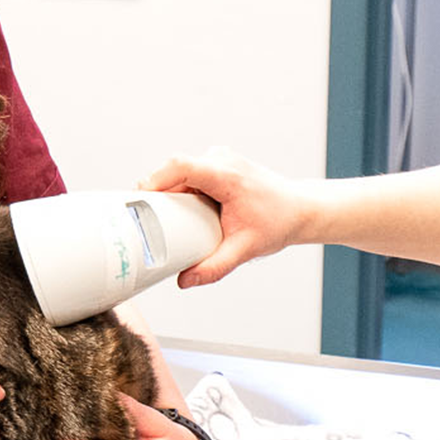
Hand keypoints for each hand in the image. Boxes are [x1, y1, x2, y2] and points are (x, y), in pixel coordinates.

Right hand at [141, 147, 311, 286]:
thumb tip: (185, 280)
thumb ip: (214, 267)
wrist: (298, 209)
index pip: (180, 165)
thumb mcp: (244, 250)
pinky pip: (189, 171)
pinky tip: (182, 208)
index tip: (141, 200)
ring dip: (170, 191)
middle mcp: (221, 160)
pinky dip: (181, 188)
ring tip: (170, 218)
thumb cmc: (277, 223)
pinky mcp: (218, 162)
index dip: (154, 180)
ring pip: (180, 170)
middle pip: (174, 169)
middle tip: (151, 219)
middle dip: (159, 193)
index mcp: (227, 175)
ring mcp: (219, 158)